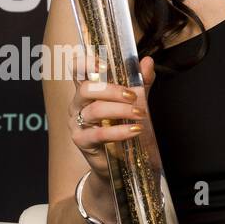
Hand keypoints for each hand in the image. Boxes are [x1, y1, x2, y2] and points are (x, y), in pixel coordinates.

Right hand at [68, 51, 157, 186]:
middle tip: (133, 96)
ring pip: (95, 110)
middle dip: (112, 90)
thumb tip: (147, 62)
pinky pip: (99, 133)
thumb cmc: (122, 127)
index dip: (85, 63)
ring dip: (121, 110)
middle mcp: (78, 103)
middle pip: (87, 88)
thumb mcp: (134, 102)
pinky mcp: (81, 140)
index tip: (102, 63)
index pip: (78, 70)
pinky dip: (119, 131)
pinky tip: (134, 130)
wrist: (120, 161)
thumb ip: (140, 82)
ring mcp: (77, 122)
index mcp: (88, 90)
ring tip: (140, 115)